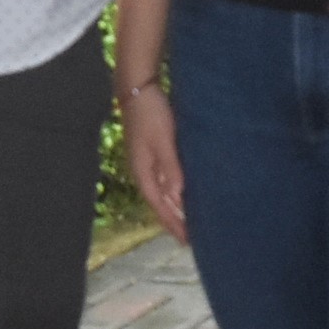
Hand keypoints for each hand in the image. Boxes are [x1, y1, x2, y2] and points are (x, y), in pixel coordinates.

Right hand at [119, 82, 186, 241]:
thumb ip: (171, 168)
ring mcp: (147, 161)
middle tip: (190, 237)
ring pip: (162, 191)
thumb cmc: (150, 113)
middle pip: (159, 202)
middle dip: (173, 220)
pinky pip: (165, 178)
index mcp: (143, 171)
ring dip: (174, 206)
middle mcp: (143, 170)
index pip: (159, 205)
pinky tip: (183, 192)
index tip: (186, 240)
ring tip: (189, 220)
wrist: (137, 88)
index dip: (172, 223)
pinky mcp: (153, 150)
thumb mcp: (163, 140)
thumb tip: (178, 196)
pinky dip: (174, 189)